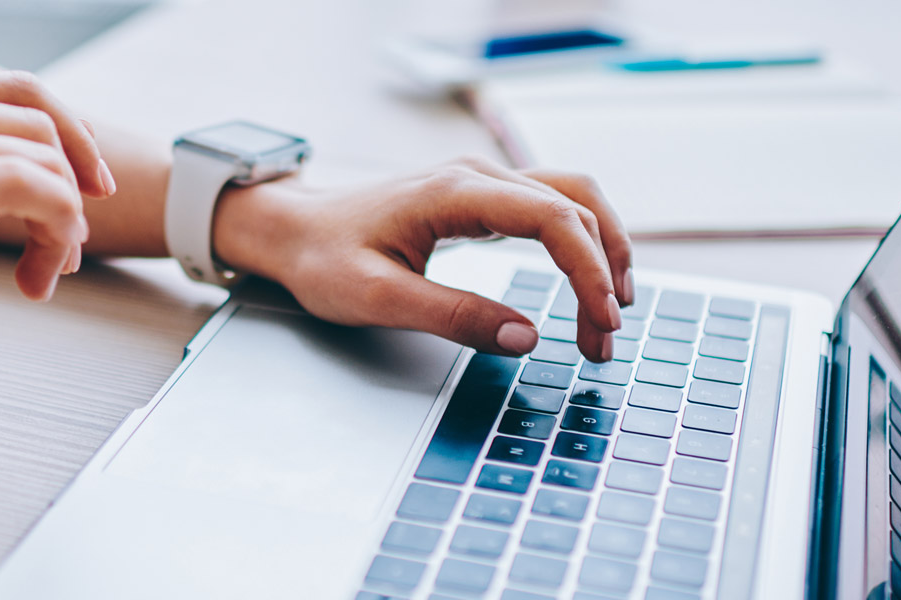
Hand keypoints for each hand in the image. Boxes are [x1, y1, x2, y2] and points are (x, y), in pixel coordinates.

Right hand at [0, 72, 109, 413]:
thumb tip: (83, 140)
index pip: (21, 90)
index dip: (76, 137)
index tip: (95, 192)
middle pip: (38, 127)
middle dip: (72, 194)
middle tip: (63, 254)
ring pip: (40, 162)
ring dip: (65, 226)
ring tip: (46, 273)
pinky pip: (25, 186)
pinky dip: (54, 236)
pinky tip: (37, 283)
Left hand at [215, 157, 632, 361]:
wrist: (293, 229)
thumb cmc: (325, 260)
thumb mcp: (379, 299)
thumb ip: (454, 317)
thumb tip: (526, 338)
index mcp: (454, 193)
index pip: (554, 219)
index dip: (588, 270)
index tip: (602, 322)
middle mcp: (477, 176)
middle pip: (575, 207)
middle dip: (603, 271)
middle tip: (606, 338)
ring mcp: (482, 182)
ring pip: (572, 201)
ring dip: (601, 253)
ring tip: (608, 316)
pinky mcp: (481, 198)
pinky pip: (551, 209)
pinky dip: (580, 244)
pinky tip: (587, 284)